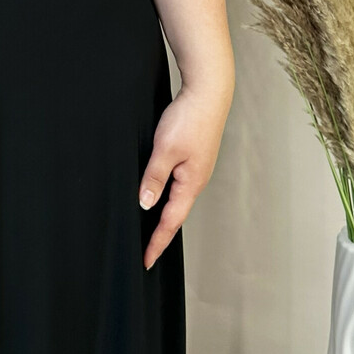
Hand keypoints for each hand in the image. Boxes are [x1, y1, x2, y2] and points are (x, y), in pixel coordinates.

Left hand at [138, 80, 230, 269]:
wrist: (209, 92)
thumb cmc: (189, 119)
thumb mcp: (165, 150)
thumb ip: (154, 178)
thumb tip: (145, 204)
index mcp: (191, 183)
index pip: (170, 222)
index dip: (157, 242)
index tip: (146, 261)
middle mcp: (196, 180)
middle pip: (176, 215)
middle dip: (161, 235)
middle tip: (146, 253)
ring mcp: (196, 169)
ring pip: (177, 199)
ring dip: (163, 216)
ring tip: (150, 232)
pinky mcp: (194, 158)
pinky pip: (178, 184)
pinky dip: (167, 197)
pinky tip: (158, 196)